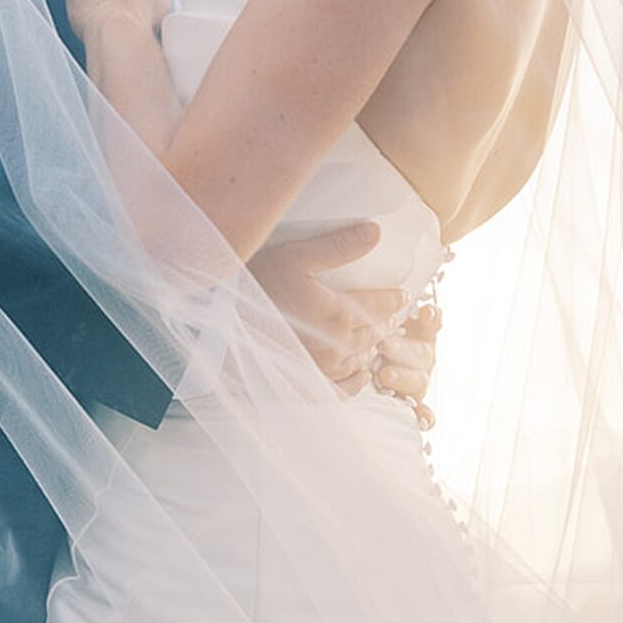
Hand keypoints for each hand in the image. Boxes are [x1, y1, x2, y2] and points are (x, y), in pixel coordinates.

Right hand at [248, 224, 407, 392]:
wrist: (220, 324)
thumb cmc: (256, 284)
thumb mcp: (296, 256)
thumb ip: (338, 246)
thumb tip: (375, 232)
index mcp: (339, 314)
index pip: (378, 306)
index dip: (392, 300)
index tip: (402, 295)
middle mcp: (336, 346)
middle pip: (373, 334)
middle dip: (384, 322)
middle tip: (393, 316)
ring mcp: (322, 369)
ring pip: (360, 360)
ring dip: (370, 348)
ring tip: (375, 338)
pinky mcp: (306, 384)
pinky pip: (341, 390)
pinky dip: (355, 381)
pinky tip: (360, 373)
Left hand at [370, 292, 438, 431]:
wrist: (361, 358)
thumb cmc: (370, 331)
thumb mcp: (374, 315)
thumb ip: (382, 305)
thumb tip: (401, 300)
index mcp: (420, 331)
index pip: (431, 322)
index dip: (430, 318)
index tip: (425, 312)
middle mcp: (421, 355)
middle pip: (419, 353)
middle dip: (402, 349)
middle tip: (384, 344)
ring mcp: (418, 377)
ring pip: (418, 379)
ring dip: (403, 377)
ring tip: (385, 374)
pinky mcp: (413, 399)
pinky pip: (421, 409)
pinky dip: (424, 414)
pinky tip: (425, 419)